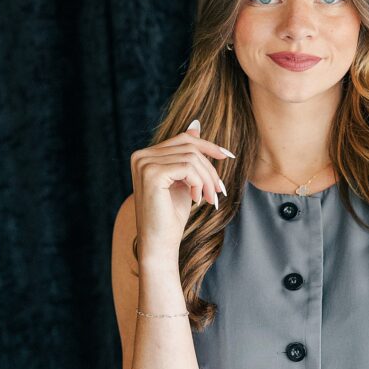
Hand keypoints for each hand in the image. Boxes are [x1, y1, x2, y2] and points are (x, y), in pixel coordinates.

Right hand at [131, 119, 235, 260]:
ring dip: (207, 179)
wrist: (160, 243)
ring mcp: (144, 163)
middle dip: (210, 168)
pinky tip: (197, 199)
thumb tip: (196, 126)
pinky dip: (199, 183)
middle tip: (219, 190)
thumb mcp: (184, 180)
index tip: (227, 156)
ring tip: (210, 198)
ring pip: (192, 158)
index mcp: (145, 155)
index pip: (183, 140)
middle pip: (189, 147)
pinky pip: (189, 168)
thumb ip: (187, 155)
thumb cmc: (172, 215)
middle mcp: (141, 156)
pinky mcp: (152, 174)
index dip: (208, 146)